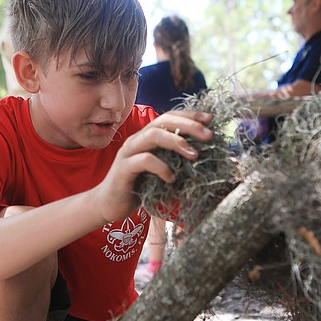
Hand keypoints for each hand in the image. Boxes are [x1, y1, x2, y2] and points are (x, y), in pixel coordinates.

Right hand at [90, 110, 213, 222]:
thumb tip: (202, 154)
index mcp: (147, 137)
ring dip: (177, 142)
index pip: (169, 117)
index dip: (190, 115)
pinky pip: (144, 160)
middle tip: (208, 136)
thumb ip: (174, 159)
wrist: (110, 205)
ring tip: (194, 155)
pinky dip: (162, 167)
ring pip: (153, 135)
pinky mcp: (124, 169)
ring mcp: (128, 153)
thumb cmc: (138, 187)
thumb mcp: (161, 170)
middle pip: (163, 121)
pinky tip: (172, 179)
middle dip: (189, 125)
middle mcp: (137, 139)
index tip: (210, 119)